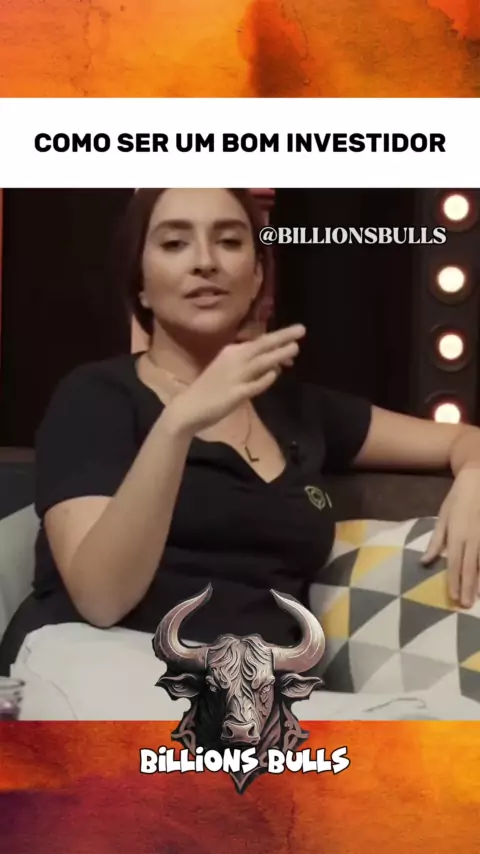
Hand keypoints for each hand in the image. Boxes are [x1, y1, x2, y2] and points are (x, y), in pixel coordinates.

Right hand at [165, 324, 305, 436]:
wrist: (189, 407)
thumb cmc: (209, 388)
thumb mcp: (226, 369)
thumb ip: (247, 365)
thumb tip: (273, 365)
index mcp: (230, 352)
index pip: (258, 342)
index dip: (278, 339)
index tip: (293, 337)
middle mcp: (233, 360)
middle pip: (262, 345)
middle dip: (283, 337)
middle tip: (302, 330)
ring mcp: (235, 376)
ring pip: (261, 362)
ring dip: (279, 354)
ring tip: (295, 349)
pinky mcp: (235, 393)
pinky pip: (254, 384)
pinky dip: (265, 379)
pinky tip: (275, 374)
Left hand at [421, 465, 479, 607]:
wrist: (479, 479)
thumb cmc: (458, 498)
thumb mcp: (443, 516)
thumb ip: (436, 541)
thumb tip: (425, 562)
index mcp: (457, 535)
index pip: (454, 564)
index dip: (454, 582)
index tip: (453, 598)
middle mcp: (473, 539)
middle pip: (469, 568)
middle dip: (467, 588)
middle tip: (465, 605)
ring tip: (477, 598)